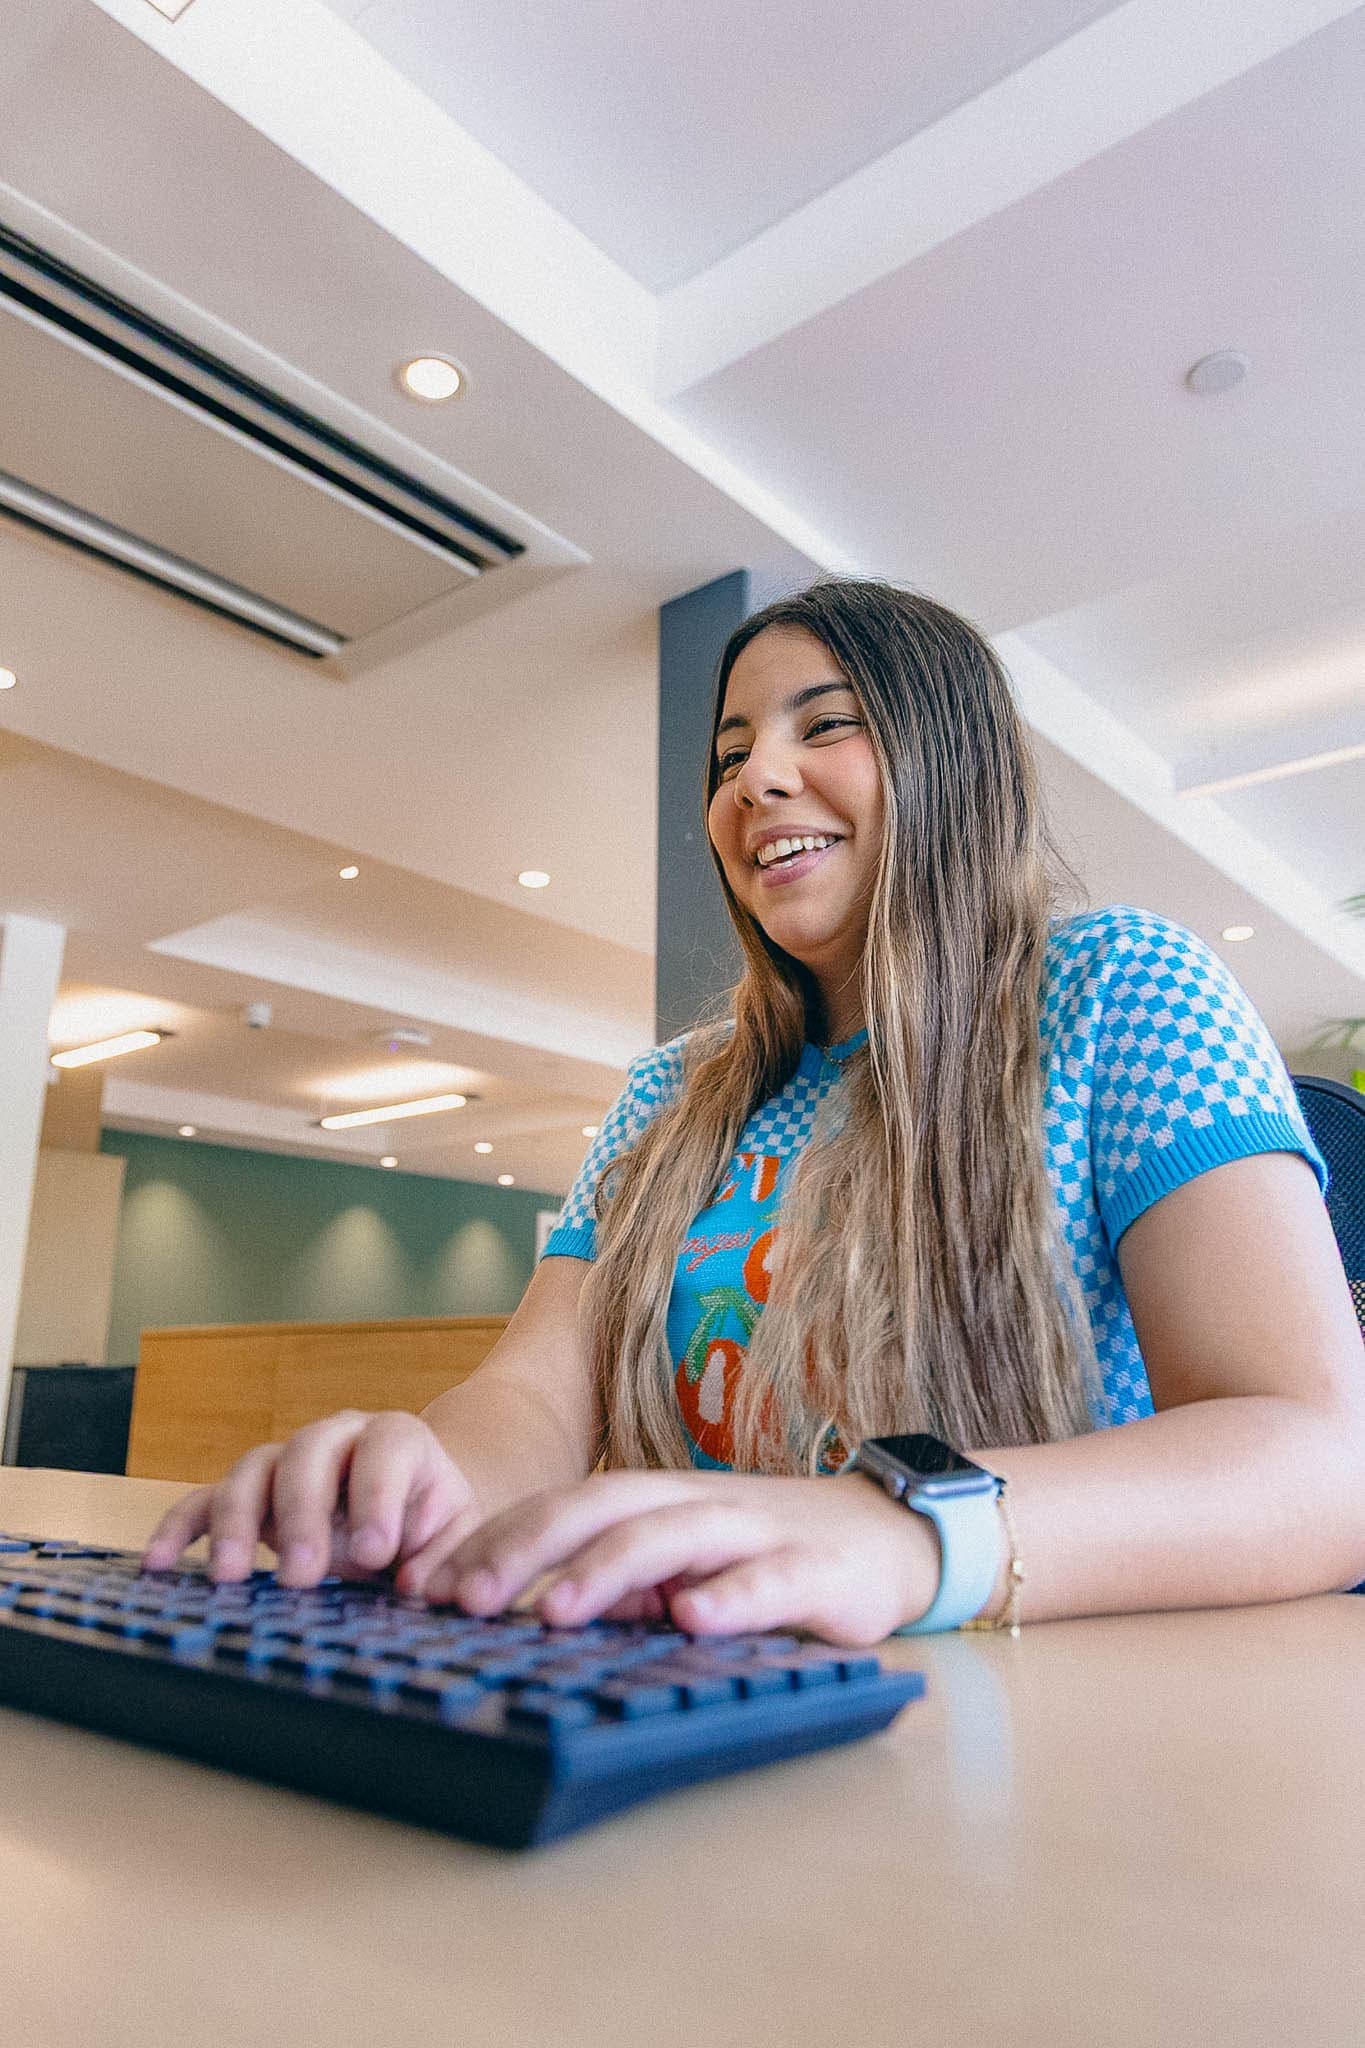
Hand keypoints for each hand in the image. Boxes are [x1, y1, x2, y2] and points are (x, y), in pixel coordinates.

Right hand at [141, 1409, 480, 1585]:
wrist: (410, 1506)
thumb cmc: (434, 1522)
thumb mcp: (457, 1534)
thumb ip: (443, 1555)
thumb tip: (415, 1586)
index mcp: (397, 1439)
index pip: (385, 1448)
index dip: (378, 1495)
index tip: (376, 1552)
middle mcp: (336, 1438)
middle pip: (308, 1453)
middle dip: (301, 1512)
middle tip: (302, 1573)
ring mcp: (285, 1462)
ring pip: (251, 1471)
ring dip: (238, 1522)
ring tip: (232, 1578)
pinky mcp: (248, 1494)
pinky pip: (204, 1501)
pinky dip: (180, 1528)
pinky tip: (160, 1564)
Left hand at [401, 1469, 942, 1645]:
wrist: (888, 1534)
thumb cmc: (766, 1553)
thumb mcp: (680, 1563)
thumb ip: (617, 1582)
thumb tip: (522, 1614)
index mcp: (654, 1501)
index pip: (559, 1510)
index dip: (493, 1542)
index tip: (425, 1585)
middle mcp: (694, 1505)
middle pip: (597, 1509)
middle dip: (522, 1550)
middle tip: (457, 1598)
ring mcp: (753, 1532)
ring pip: (670, 1538)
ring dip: (608, 1573)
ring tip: (553, 1613)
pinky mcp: (812, 1570)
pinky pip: (767, 1581)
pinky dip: (730, 1597)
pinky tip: (692, 1621)